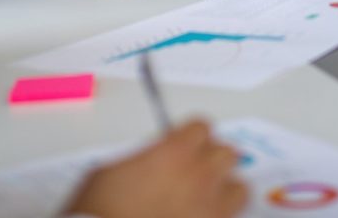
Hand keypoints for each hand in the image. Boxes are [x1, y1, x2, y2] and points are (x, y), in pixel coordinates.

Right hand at [63, 119, 247, 217]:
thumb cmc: (99, 210)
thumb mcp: (110, 172)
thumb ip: (139, 160)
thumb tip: (148, 165)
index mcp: (175, 152)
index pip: (201, 127)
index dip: (191, 136)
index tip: (182, 145)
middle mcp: (199, 176)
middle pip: (226, 153)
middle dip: (212, 159)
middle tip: (194, 171)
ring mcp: (209, 210)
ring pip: (238, 189)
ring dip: (225, 191)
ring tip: (205, 201)